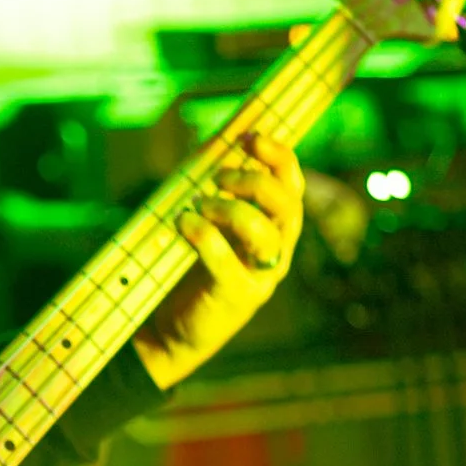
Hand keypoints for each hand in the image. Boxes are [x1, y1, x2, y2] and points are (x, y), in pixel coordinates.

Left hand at [132, 131, 304, 391]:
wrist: (173, 329)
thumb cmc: (189, 270)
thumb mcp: (208, 226)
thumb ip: (216, 191)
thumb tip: (211, 143)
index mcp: (276, 226)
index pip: (292, 184)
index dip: (278, 155)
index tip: (248, 136)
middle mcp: (278, 250)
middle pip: (287, 204)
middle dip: (254, 180)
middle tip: (218, 177)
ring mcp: (262, 276)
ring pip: (265, 231)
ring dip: (230, 208)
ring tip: (197, 205)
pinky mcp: (240, 298)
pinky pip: (229, 261)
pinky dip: (204, 236)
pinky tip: (183, 223)